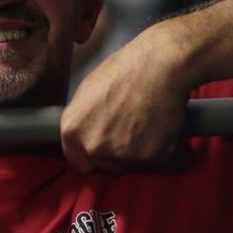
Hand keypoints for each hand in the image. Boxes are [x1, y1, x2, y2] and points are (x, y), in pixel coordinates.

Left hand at [60, 30, 191, 174]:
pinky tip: (160, 127)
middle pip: (105, 166)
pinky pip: (154, 162)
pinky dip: (159, 150)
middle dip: (116, 154)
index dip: (93, 155)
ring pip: (130, 165)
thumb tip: (85, 135)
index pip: (79, 162)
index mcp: (72, 131)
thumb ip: (82, 121)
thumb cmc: (123, 70)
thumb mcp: (86, 93)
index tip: (105, 147)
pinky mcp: (150, 158)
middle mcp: (93, 148)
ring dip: (138, 153)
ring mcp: (122, 156)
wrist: (159, 66)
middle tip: (130, 130)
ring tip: (146, 125)